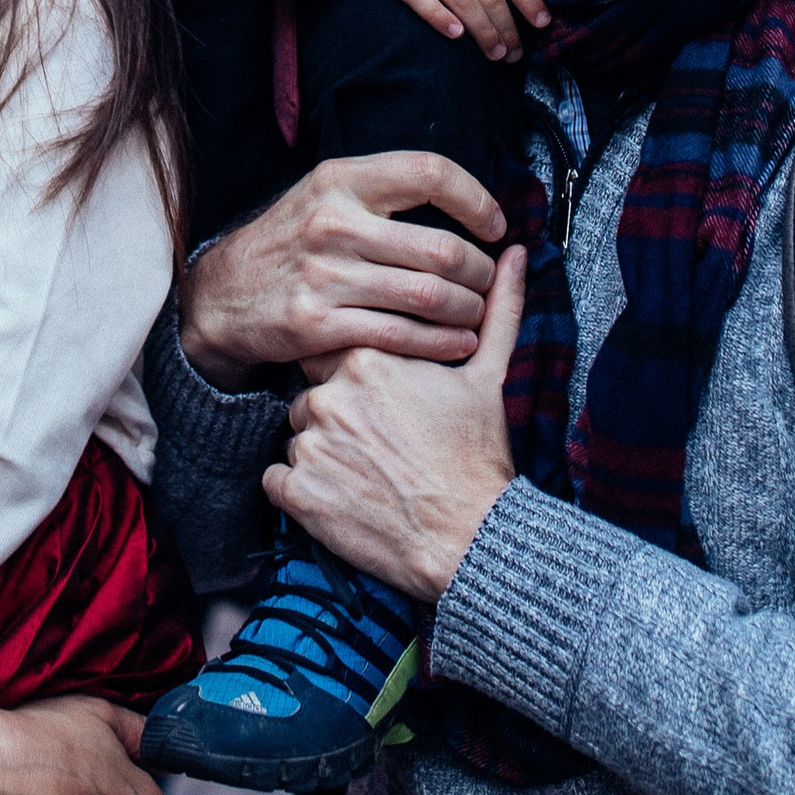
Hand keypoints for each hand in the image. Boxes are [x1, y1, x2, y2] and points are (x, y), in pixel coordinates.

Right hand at [179, 152, 503, 390]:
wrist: (224, 292)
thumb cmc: (292, 241)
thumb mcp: (326, 195)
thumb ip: (384, 193)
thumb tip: (465, 204)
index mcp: (341, 179)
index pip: (429, 172)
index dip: (475, 199)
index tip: (495, 225)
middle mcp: (334, 222)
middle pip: (440, 247)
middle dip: (481, 271)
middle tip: (490, 281)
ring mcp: (324, 274)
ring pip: (428, 295)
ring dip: (468, 309)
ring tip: (477, 312)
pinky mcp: (317, 322)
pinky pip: (401, 335)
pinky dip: (442, 342)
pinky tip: (459, 343)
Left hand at [264, 246, 524, 604]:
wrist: (471, 539)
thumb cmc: (479, 457)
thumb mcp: (490, 378)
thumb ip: (497, 309)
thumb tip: (516, 254)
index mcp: (368, 357)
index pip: (333, 346)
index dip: (353, 373)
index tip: (379, 397)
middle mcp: (331, 395)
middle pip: (313, 392)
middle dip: (337, 412)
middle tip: (379, 441)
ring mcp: (310, 445)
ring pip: (298, 435)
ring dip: (321, 450)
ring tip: (368, 471)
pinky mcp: (298, 492)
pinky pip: (278, 480)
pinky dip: (301, 490)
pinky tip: (343, 497)